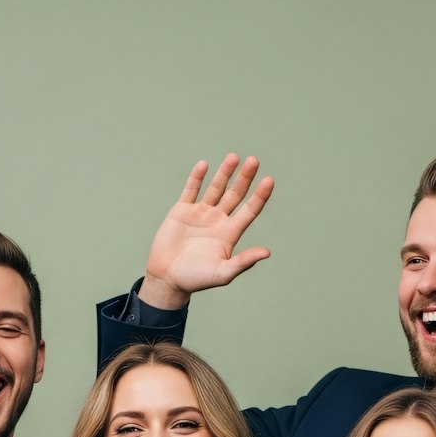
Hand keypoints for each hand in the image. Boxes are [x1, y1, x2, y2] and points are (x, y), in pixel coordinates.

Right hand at [140, 155, 273, 310]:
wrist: (167, 278)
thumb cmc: (196, 279)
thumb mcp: (222, 273)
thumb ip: (243, 262)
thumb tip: (267, 252)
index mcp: (230, 233)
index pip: (250, 210)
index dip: (260, 196)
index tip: (268, 181)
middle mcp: (217, 220)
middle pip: (235, 194)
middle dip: (245, 178)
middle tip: (254, 161)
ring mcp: (200, 213)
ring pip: (216, 188)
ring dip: (225, 173)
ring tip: (234, 157)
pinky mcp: (181, 211)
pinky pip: (191, 190)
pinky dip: (197, 178)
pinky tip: (204, 165)